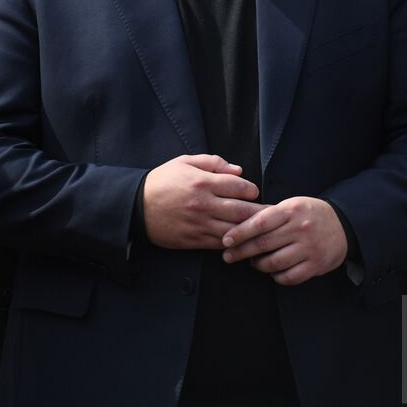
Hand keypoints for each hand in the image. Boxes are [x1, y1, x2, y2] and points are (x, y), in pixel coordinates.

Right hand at [143, 154, 262, 249]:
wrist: (135, 207)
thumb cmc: (162, 181)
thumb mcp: (184, 162)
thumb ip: (213, 163)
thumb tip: (239, 171)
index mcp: (202, 182)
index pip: (239, 186)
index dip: (252, 190)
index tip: (255, 193)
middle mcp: (203, 204)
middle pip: (242, 210)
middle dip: (260, 212)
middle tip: (271, 214)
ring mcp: (199, 224)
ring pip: (234, 230)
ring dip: (250, 231)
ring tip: (263, 230)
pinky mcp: (193, 240)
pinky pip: (220, 244)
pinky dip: (233, 243)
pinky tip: (242, 241)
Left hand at [222, 196, 347, 285]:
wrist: (343, 225)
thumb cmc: (310, 214)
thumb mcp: (292, 205)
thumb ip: (269, 215)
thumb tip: (237, 226)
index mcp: (292, 210)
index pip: (260, 223)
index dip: (240, 233)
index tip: (225, 241)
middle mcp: (301, 228)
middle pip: (263, 244)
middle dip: (241, 252)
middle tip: (229, 256)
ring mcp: (309, 248)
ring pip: (274, 263)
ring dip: (258, 265)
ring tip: (254, 262)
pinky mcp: (316, 265)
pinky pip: (288, 277)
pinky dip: (276, 276)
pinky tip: (273, 271)